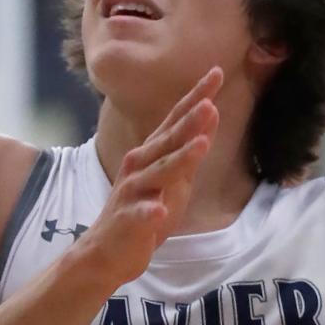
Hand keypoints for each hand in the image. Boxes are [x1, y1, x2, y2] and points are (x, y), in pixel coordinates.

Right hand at [82, 67, 222, 285]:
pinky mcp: (127, 221)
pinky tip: (160, 211)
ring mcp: (132, 193)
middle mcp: (139, 166)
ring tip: (201, 146)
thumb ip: (191, 150)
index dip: (196, 97)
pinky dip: (149, 212)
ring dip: (179, 160)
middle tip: (210, 103)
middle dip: (188, 122)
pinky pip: (139, 215)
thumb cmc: (144, 211)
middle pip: (167, 141)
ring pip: (157, 174)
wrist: (107, 251)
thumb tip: (212, 112)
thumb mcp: (174, 179)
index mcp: (151, 153)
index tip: (217, 72)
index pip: (177, 120)